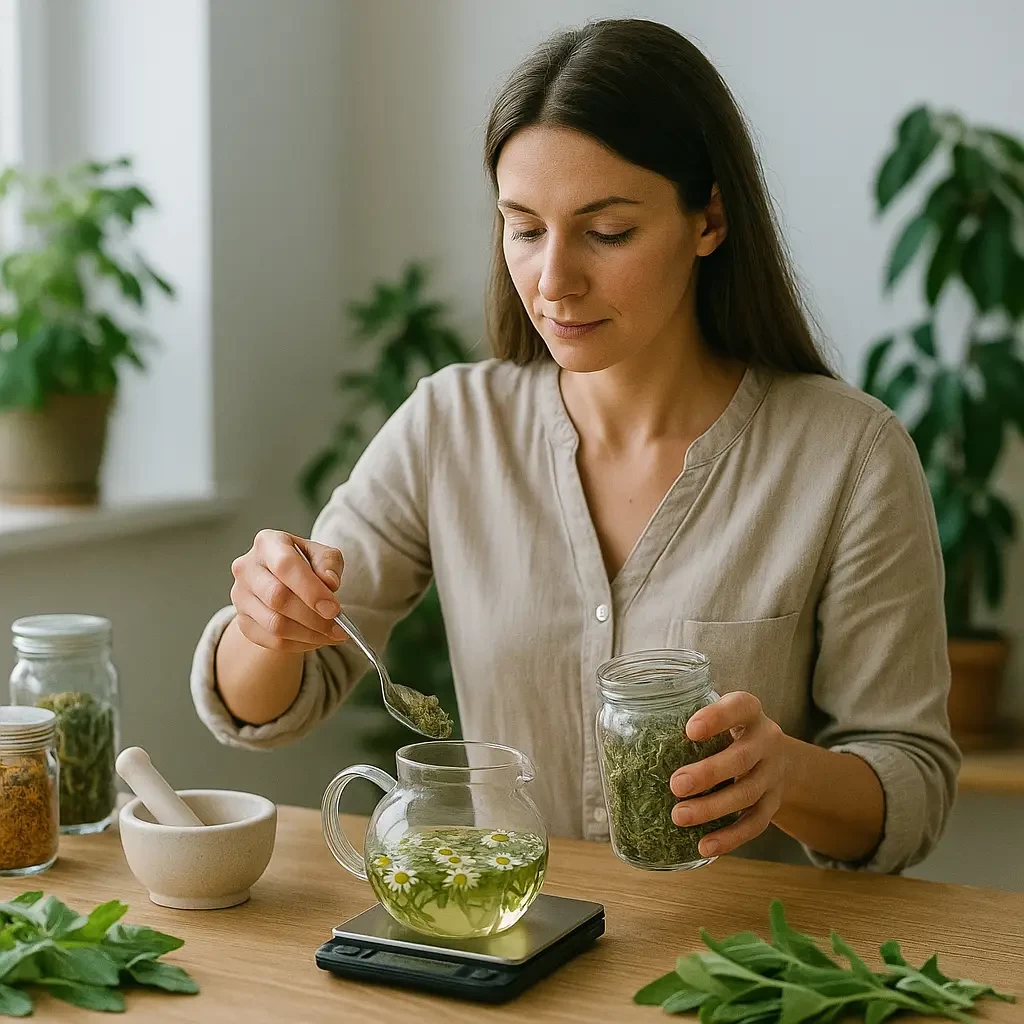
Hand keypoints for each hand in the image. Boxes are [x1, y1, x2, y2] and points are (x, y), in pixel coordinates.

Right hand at [230, 530, 346, 652]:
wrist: (281, 580)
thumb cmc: (304, 564)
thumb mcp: (322, 555)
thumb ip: (329, 564)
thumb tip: (330, 583)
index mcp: (267, 544)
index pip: (286, 566)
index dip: (311, 590)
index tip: (334, 609)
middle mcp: (247, 568)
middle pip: (278, 598)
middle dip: (313, 617)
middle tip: (339, 627)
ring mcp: (241, 597)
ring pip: (274, 625)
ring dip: (309, 634)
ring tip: (333, 635)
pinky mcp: (242, 621)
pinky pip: (272, 641)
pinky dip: (300, 644)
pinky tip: (318, 639)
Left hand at [668, 692, 788, 857]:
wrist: (783, 760)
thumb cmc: (731, 734)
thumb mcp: (719, 718)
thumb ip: (687, 722)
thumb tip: (624, 738)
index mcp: (749, 713)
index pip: (740, 706)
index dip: (717, 718)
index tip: (689, 730)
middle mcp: (766, 741)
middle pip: (742, 758)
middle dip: (708, 773)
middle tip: (675, 785)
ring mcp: (772, 775)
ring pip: (747, 794)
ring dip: (712, 808)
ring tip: (679, 816)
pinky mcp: (773, 804)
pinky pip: (755, 824)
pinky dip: (730, 838)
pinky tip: (704, 846)